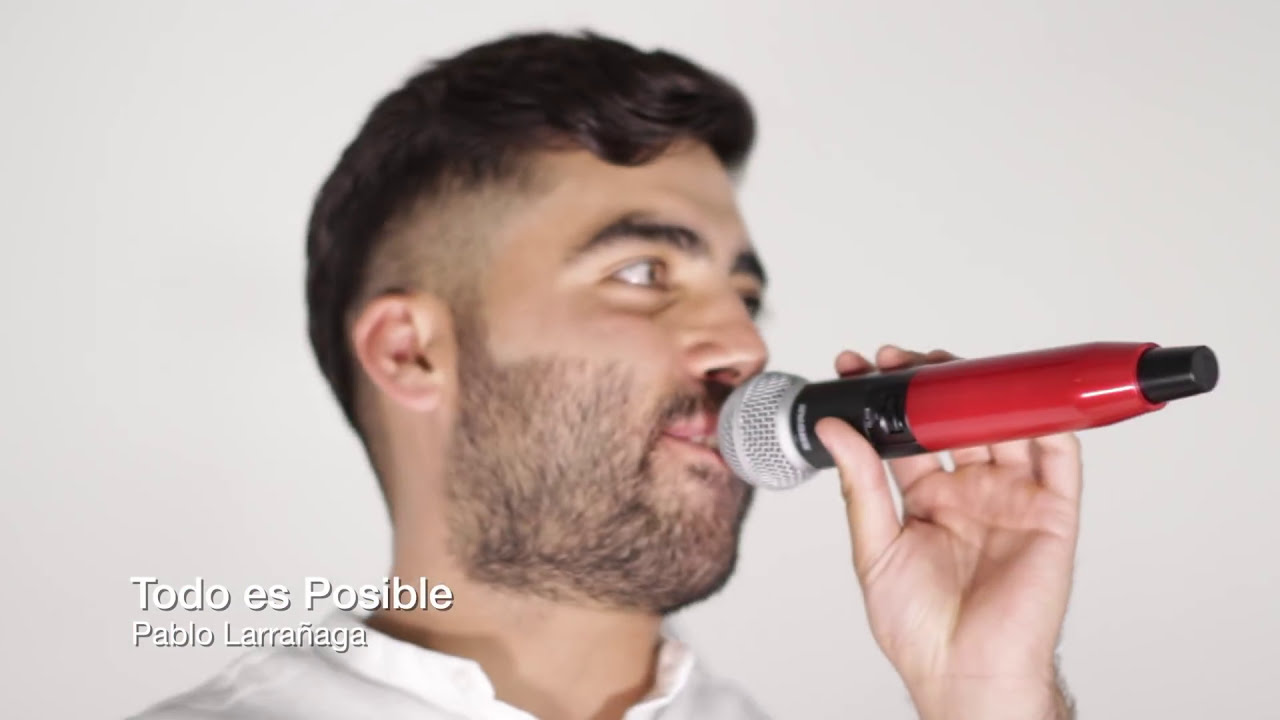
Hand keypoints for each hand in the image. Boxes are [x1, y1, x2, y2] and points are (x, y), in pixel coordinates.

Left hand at [816, 345, 1079, 719]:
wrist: (964, 674)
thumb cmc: (919, 629)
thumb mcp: (874, 549)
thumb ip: (859, 485)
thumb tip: (834, 430)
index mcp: (928, 500)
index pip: (908, 434)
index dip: (887, 398)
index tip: (859, 366)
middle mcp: (971, 493)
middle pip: (957, 421)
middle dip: (932, 383)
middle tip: (901, 357)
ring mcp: (1012, 499)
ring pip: (1004, 427)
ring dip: (984, 391)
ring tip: (949, 365)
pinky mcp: (1051, 514)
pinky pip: (1059, 459)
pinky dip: (1050, 423)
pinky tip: (1026, 395)